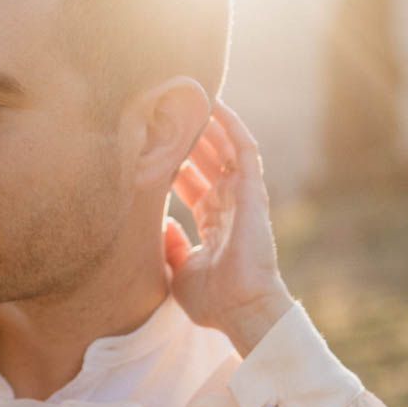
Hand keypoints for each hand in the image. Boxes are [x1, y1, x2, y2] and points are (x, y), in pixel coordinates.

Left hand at [164, 102, 294, 355]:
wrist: (241, 309)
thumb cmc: (214, 300)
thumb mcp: (180, 272)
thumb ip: (172, 247)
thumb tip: (162, 225)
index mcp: (214, 223)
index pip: (192, 185)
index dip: (174, 164)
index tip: (153, 146)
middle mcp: (229, 206)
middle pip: (207, 162)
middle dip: (188, 138)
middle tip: (166, 113)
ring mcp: (243, 197)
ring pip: (225, 149)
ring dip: (209, 125)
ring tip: (189, 97)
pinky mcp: (254, 191)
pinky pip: (245, 149)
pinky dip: (232, 126)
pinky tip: (217, 104)